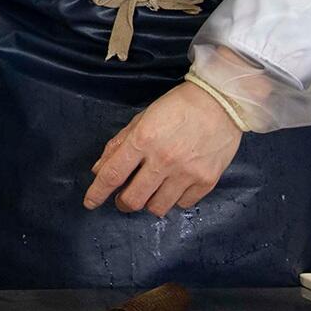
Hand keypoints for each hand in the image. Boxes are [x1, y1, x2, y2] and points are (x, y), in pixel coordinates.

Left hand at [83, 81, 243, 216]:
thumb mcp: (141, 119)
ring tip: (151, 190)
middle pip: (133, 199)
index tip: (90, 203)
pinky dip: (174, 199)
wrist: (220, 102)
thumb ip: (119, 145)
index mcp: (142, 140)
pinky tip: (174, 186)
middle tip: (124, 197)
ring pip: (157, 207)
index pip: (112, 174)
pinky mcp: (207, 181)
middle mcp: (163, 160)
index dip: (97, 193)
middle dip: (123, 202)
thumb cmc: (176, 107)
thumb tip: (99, 170)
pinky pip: (182, 204)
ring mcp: (186, 173)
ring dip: (148, 202)